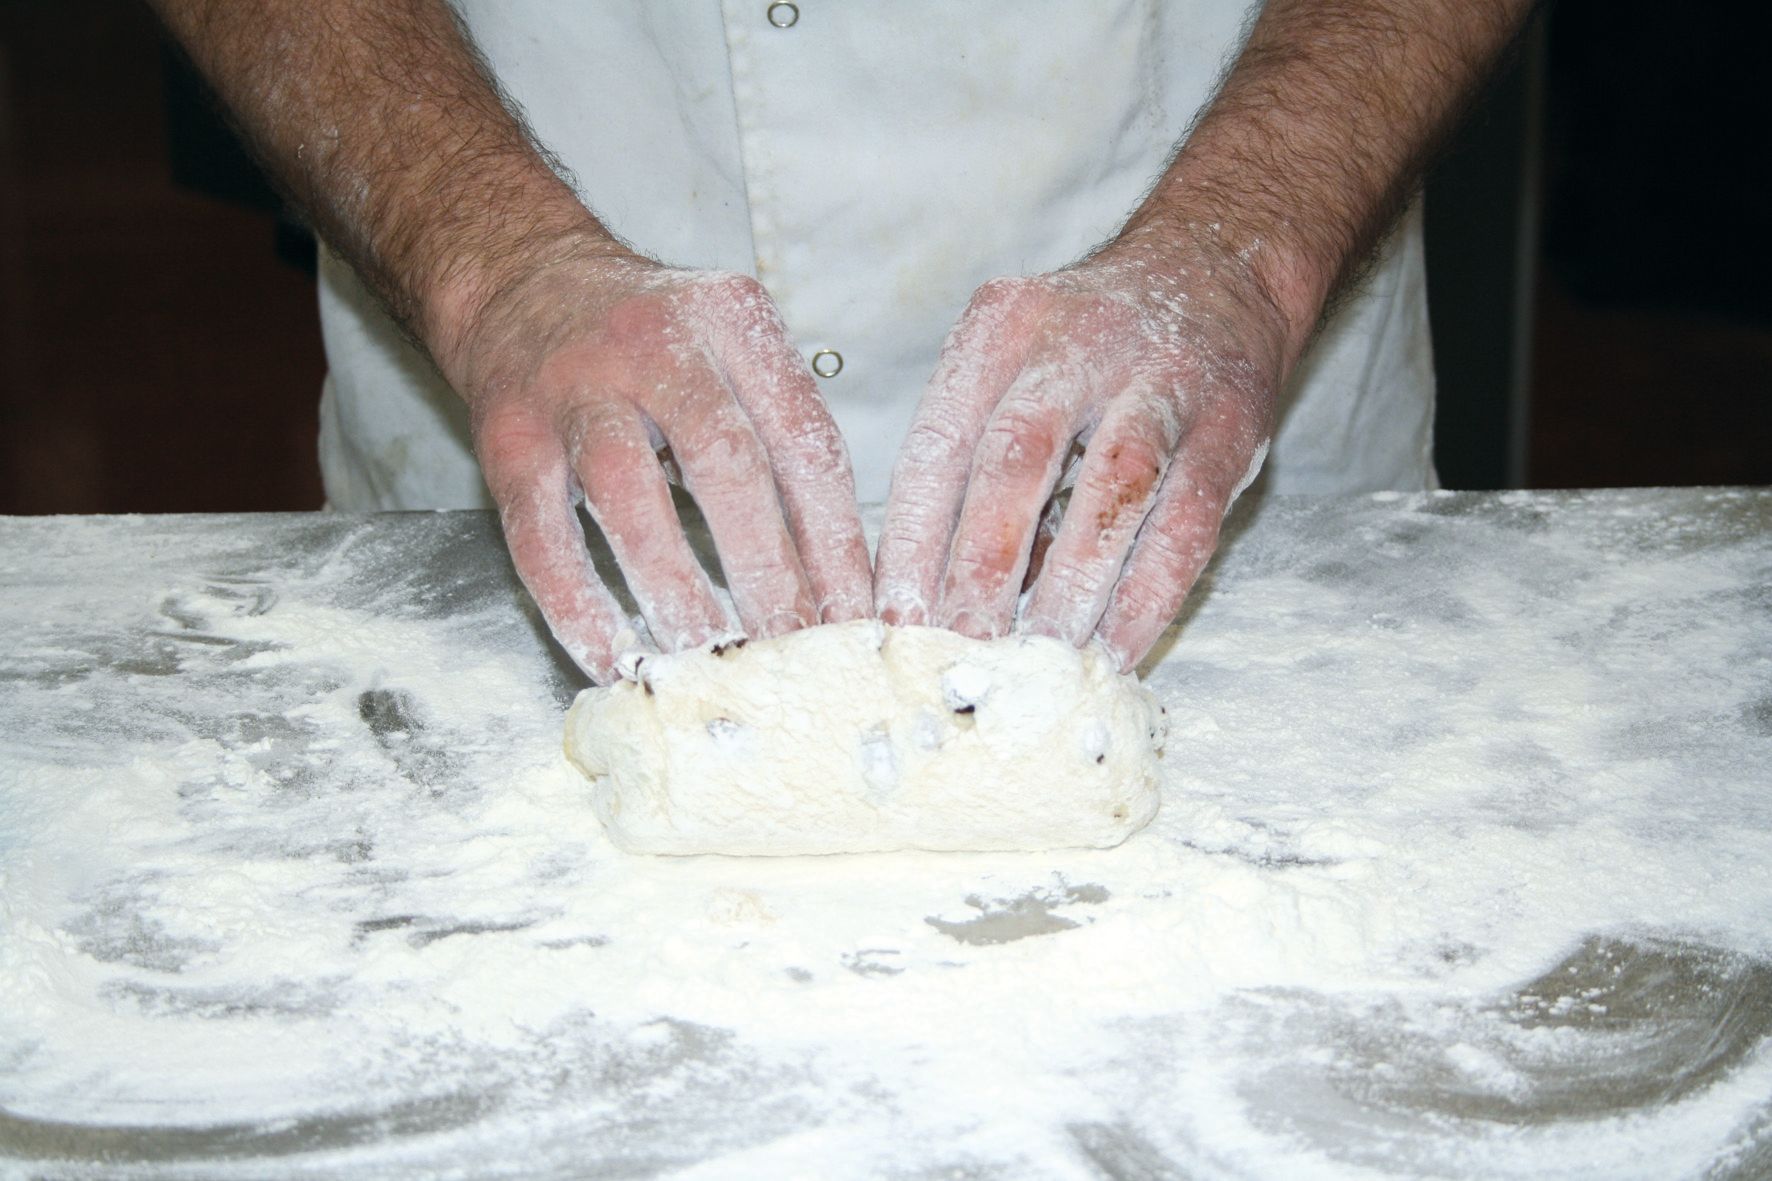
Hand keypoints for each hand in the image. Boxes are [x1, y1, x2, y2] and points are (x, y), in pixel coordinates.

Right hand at [435, 235, 870, 681]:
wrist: (517, 280)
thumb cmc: (646, 339)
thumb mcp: (729, 351)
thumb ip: (780, 435)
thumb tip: (834, 575)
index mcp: (733, 323)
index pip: (804, 440)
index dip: (835, 539)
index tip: (854, 615)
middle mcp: (655, 347)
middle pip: (726, 463)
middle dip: (768, 569)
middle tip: (794, 646)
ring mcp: (574, 392)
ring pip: (630, 497)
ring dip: (676, 589)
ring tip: (712, 657)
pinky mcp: (509, 440)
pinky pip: (543, 537)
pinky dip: (577, 606)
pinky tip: (612, 656)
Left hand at [873, 230, 1281, 670]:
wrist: (1220, 267)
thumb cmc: (1091, 343)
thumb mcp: (1017, 366)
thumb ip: (981, 462)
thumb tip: (945, 591)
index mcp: (999, 330)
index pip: (940, 441)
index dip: (914, 537)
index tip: (897, 618)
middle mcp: (1077, 344)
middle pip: (1015, 460)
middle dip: (982, 566)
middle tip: (961, 648)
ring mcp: (1162, 380)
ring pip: (1108, 490)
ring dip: (1071, 585)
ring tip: (1039, 660)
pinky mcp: (1231, 425)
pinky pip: (1186, 522)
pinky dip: (1149, 594)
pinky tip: (1118, 647)